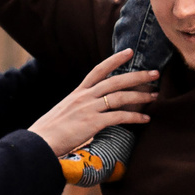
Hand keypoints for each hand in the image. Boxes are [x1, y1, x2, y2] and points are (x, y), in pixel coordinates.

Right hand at [29, 49, 159, 156]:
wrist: (39, 143)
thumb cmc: (49, 132)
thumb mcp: (63, 113)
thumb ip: (77, 110)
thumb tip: (85, 114)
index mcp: (77, 93)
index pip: (98, 70)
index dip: (115, 59)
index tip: (130, 51)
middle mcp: (84, 97)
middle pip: (116, 81)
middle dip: (138, 76)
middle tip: (155, 73)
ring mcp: (89, 109)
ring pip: (120, 96)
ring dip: (141, 96)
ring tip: (155, 96)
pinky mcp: (93, 123)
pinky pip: (119, 117)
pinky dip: (135, 117)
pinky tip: (145, 119)